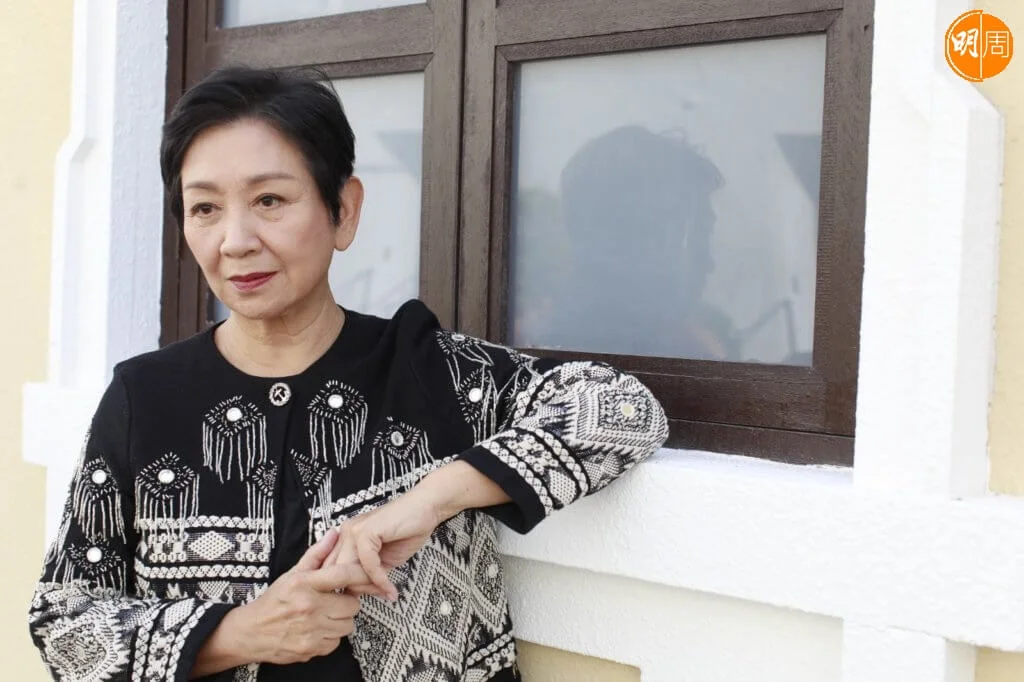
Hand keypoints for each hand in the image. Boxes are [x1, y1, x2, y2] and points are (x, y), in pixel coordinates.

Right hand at [233, 529, 368, 664]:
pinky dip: (330, 637)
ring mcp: (310, 631)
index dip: (361, 574)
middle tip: (335, 601)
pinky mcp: (310, 650)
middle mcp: (309, 607)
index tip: (369, 575)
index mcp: (304, 584)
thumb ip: (316, 555)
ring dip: (340, 621)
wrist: (250, 633)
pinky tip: (318, 630)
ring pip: (347, 625)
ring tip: (325, 615)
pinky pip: (336, 643)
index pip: (342, 575)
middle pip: (352, 605)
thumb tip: (334, 534)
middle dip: (347, 603)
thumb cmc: (273, 602)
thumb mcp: (292, 574)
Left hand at [325, 487, 445, 601]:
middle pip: (337, 573)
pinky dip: (380, 579)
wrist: (425, 508)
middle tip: (377, 595)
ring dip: (368, 587)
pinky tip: (390, 587)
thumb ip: (368, 573)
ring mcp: (353, 531)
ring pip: (349, 571)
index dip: (347, 587)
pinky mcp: (366, 531)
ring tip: (385, 592)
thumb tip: (356, 593)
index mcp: (346, 538)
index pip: (333, 570)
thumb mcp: (383, 559)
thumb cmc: (407, 531)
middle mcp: (345, 533)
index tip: (366, 597)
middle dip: (357, 589)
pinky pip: (368, 564)